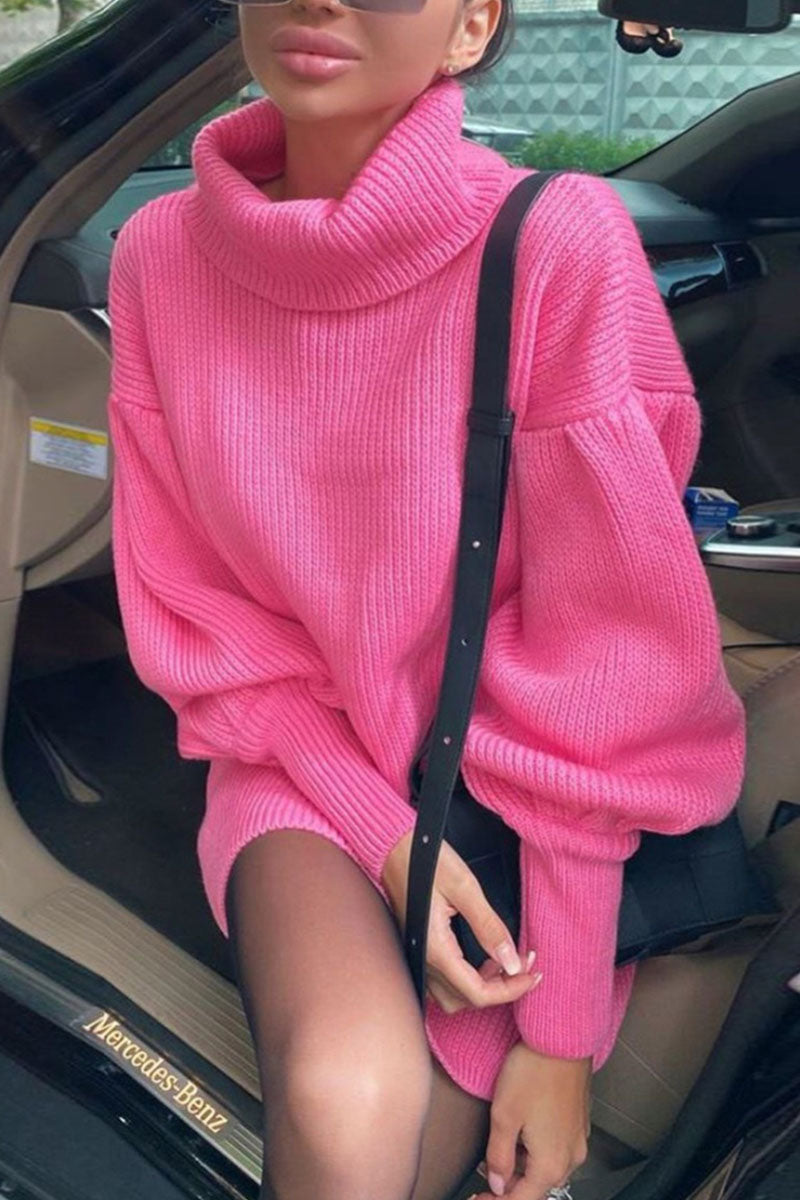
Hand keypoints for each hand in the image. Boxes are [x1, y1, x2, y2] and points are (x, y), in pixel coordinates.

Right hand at [381, 830, 541, 1011]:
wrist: (390, 846)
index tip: (532, 974)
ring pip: (453, 995)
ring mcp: (418, 954)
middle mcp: (424, 958)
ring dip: (482, 986)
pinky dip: (467, 978)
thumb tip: (512, 963)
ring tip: (506, 961)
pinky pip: (443, 980)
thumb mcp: (464, 887)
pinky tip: (483, 956)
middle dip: (501, 988)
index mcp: (435, 948)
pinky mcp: (419, 946)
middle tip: (525, 964)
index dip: (510, 990)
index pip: (478, 992)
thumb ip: (489, 927)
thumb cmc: (424, 858)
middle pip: (466, 999)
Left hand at [473, 1044, 590, 1199]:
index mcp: (551, 1164)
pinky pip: (557, 1149)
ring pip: (547, 1168)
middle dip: (510, 1186)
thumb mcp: (504, 1116)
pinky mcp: (579, 1122)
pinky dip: (536, 1151)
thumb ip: (499, 1157)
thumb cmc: (534, 1071)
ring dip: (522, 1168)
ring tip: (498, 1153)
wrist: (563, 1037)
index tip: (478, 1199)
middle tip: (485, 1176)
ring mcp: (578, 1139)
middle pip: (537, 1187)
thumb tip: (498, 1183)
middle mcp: (571, 1157)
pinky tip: (520, 1135)